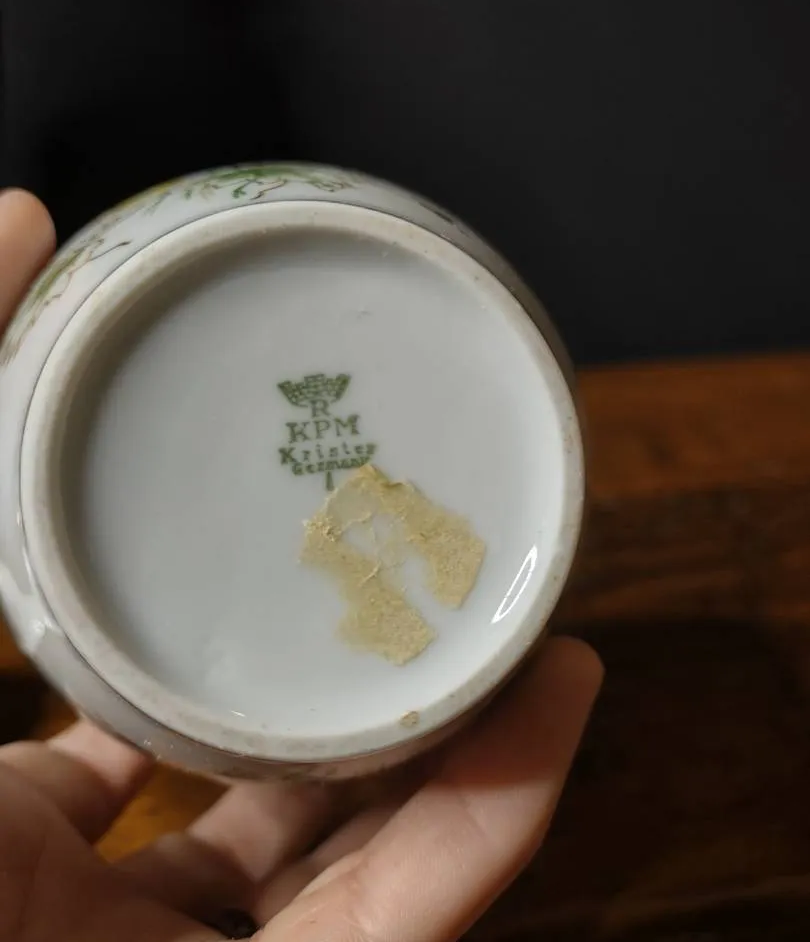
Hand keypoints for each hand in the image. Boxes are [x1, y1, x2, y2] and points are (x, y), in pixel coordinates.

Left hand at [0, 189, 602, 941]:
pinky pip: (404, 932)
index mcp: (14, 820)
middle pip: (273, 790)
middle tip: (450, 570)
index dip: (217, 616)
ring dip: (467, 743)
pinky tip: (552, 713)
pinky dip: (488, 827)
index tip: (296, 517)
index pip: (141, 711)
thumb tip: (12, 215)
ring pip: (363, 861)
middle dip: (372, 681)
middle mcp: (103, 906)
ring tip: (539, 625)